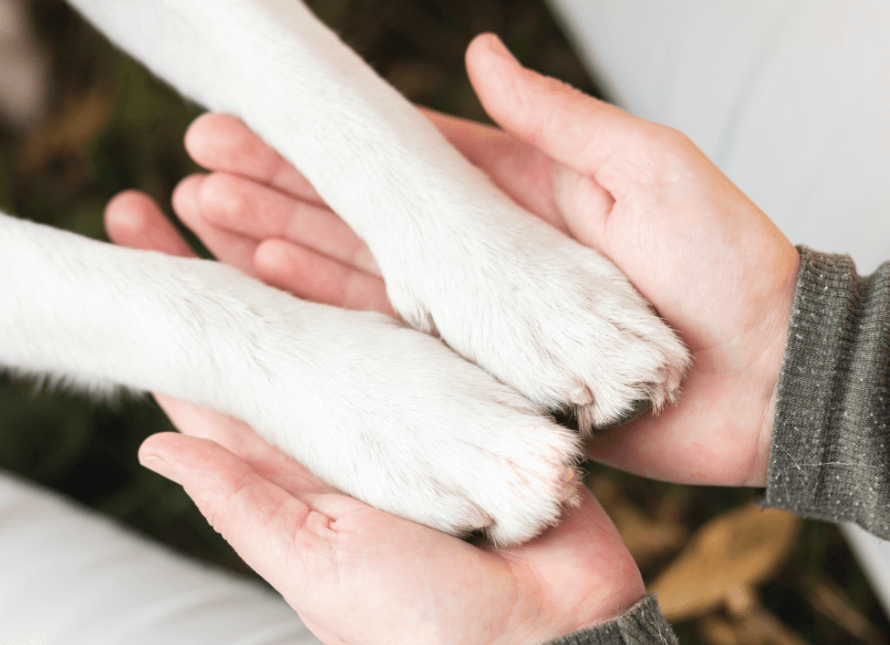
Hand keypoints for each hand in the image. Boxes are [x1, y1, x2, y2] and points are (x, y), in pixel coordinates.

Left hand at [103, 193, 645, 644]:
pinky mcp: (468, 385)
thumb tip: (159, 445)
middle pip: (277, 325)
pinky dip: (386, 269)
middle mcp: (349, 425)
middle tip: (192, 186)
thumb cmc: (429, 622)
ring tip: (258, 183)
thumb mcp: (321, 567)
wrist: (550, 630)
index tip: (135, 246)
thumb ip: (248, 506)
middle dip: (230, 260)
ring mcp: (408, 400)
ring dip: (298, 243)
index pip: (221, 381)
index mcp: (299, 468)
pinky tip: (354, 217)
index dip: (177, 318)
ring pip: (342, 305)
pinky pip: (418, 314)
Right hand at [170, 33, 798, 487]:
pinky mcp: (485, 380)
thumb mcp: (654, 169)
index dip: (328, 141)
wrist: (769, 377)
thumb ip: (562, 122)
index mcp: (520, 195)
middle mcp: (487, 257)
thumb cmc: (727, 268)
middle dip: (280, 189)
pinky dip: (334, 322)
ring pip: (364, 279)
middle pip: (366, 216)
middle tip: (196, 172)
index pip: (403, 161)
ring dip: (284, 251)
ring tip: (207, 225)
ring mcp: (480, 320)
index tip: (250, 117)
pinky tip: (271, 298)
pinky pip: (397, 350)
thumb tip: (480, 52)